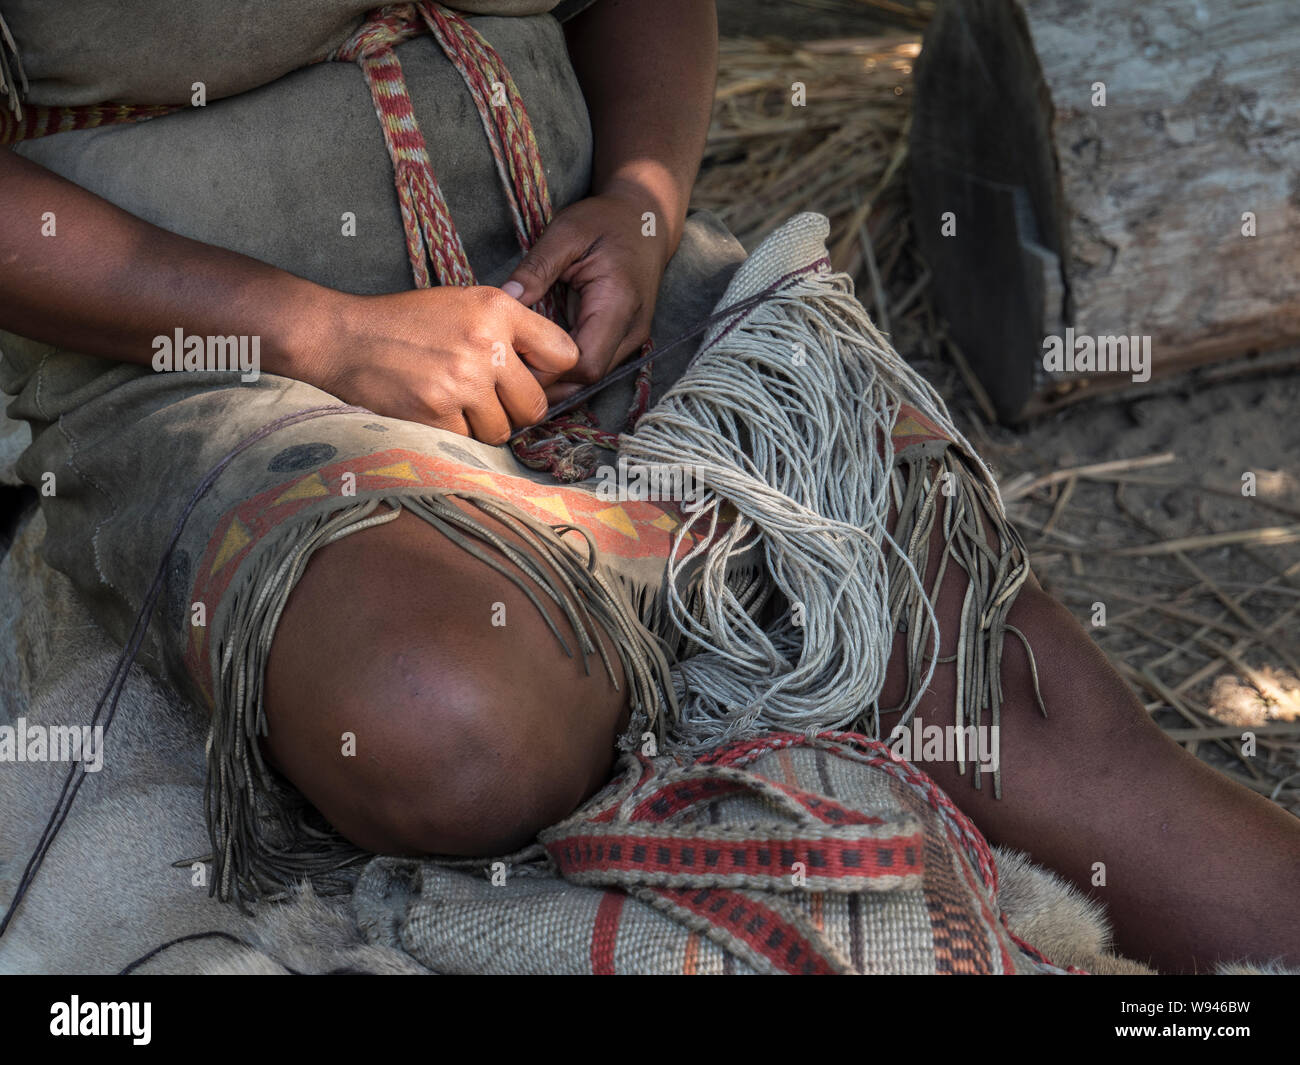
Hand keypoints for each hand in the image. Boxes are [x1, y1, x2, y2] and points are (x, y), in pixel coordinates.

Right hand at [301, 286, 578, 443]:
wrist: (345, 338)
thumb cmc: (407, 322)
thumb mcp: (465, 304)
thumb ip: (510, 329)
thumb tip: (553, 371)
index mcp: (498, 309)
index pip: (565, 354)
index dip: (552, 373)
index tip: (533, 378)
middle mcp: (486, 344)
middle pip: (536, 405)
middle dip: (517, 410)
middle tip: (491, 400)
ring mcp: (462, 381)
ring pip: (502, 430)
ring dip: (484, 426)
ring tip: (457, 403)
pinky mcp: (437, 413)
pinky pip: (469, 442)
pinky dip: (455, 434)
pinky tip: (436, 412)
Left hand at [502, 187, 671, 402]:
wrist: (646, 220)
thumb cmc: (607, 221)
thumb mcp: (567, 233)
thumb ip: (536, 267)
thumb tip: (505, 299)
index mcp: (618, 304)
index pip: (585, 363)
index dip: (548, 372)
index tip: (510, 361)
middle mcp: (631, 331)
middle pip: (588, 381)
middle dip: (547, 383)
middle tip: (503, 372)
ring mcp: (631, 339)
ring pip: (591, 381)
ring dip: (555, 381)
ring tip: (516, 370)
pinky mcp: (624, 340)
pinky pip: (593, 368)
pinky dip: (565, 371)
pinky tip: (536, 362)